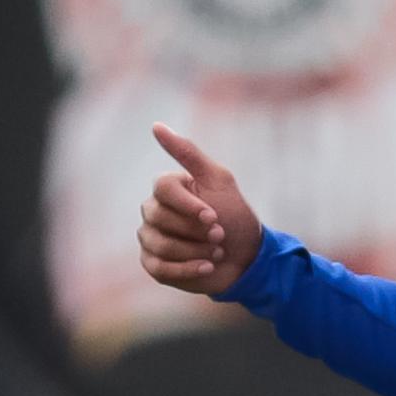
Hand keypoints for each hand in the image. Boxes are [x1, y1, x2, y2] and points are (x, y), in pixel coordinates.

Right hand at [137, 122, 263, 297]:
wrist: (245, 256)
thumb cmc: (233, 215)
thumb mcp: (218, 180)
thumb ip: (188, 153)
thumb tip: (156, 125)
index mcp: (167, 188)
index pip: (163, 188)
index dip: (189, 205)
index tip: (213, 216)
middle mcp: (153, 211)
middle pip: (160, 217)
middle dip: (196, 230)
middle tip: (219, 235)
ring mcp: (150, 238)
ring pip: (161, 244)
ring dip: (196, 250)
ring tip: (216, 251)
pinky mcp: (153, 265)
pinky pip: (160, 268)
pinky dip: (188, 269)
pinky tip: (207, 267)